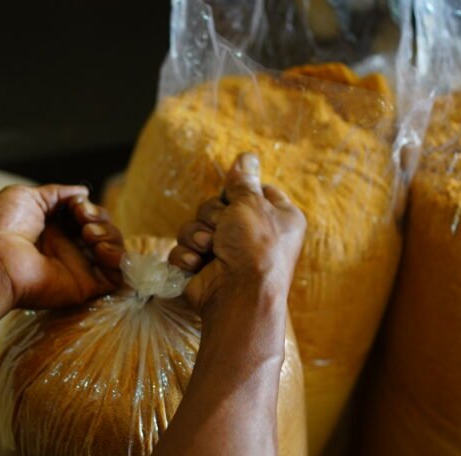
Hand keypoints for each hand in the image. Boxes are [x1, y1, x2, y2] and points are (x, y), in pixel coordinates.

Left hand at [0, 184, 123, 312]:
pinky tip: (101, 249)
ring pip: (114, 249)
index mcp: (52, 228)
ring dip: (109, 234)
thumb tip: (82, 191)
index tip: (76, 206)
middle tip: (83, 218)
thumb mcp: (26, 196)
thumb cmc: (0, 226)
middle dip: (99, 218)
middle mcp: (67, 248)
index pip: (86, 216)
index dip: (87, 207)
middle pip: (103, 230)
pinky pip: (118, 275)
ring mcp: (78, 268)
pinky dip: (119, 258)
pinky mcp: (86, 286)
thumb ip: (57, 193)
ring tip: (89, 234)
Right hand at [169, 154, 305, 319]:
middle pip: (217, 206)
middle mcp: (253, 236)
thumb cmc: (255, 247)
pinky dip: (186, 257)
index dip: (239, 191)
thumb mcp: (251, 203)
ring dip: (196, 235)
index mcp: (277, 218)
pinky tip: (196, 265)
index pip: (254, 192)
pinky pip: (183, 250)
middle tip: (220, 228)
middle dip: (212, 216)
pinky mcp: (204, 270)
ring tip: (208, 249)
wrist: (239, 295)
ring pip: (195, 227)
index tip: (234, 195)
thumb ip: (243, 181)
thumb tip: (246, 156)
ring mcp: (227, 254)